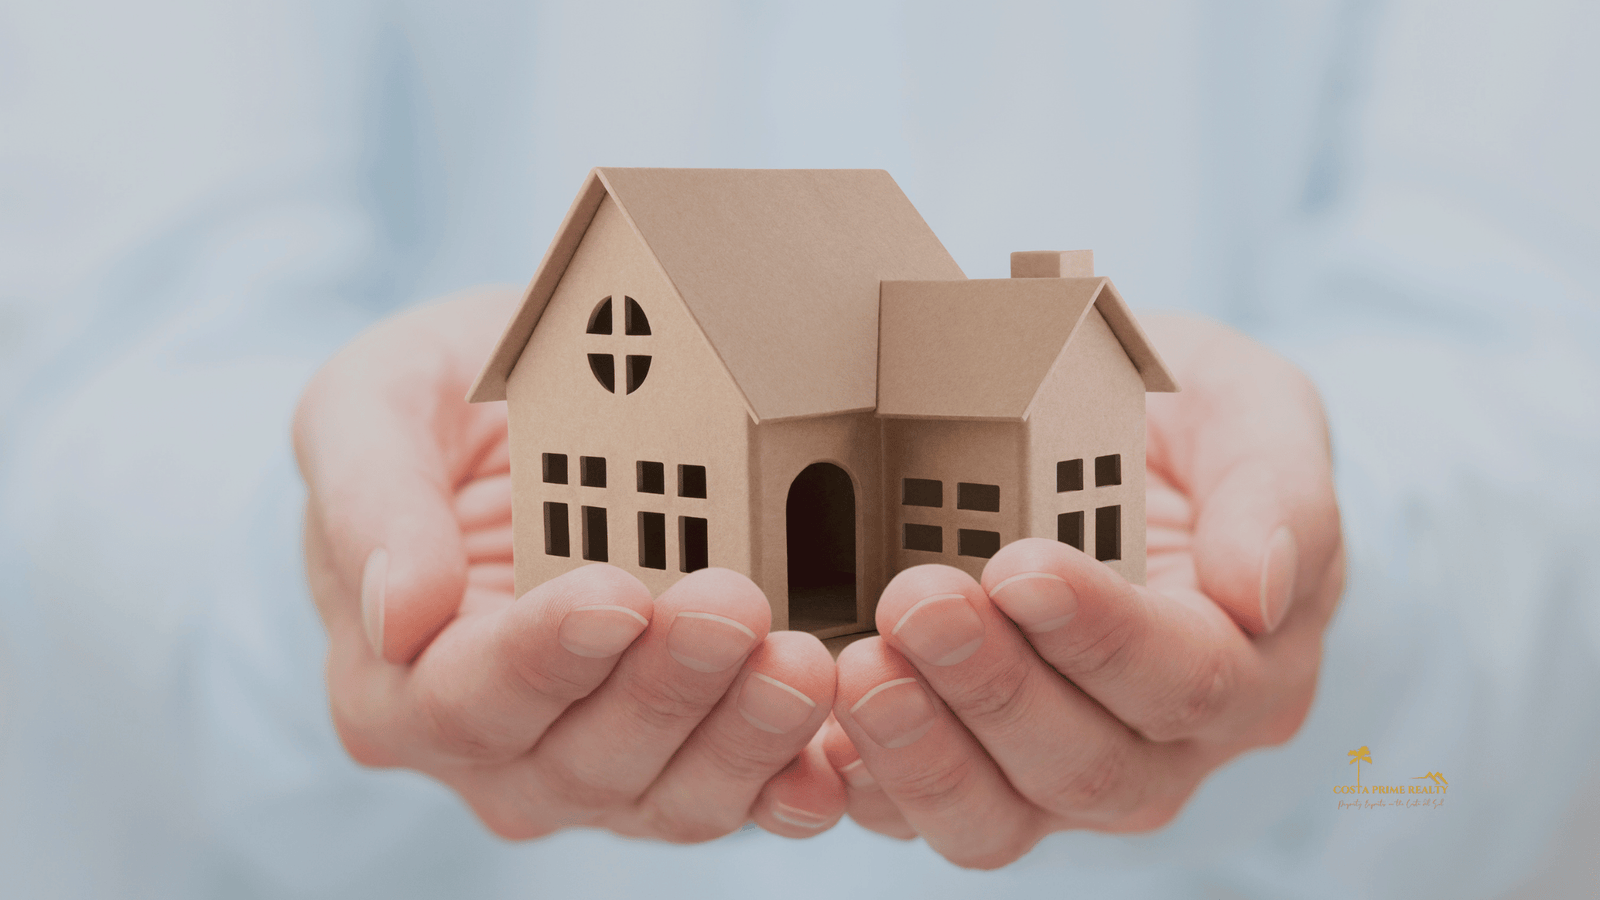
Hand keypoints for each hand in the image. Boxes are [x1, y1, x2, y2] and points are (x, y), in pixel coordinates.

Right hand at [294, 288, 842, 841]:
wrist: (526, 416)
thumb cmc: (435, 408)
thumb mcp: (370, 406)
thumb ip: (371, 502)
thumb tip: (394, 614)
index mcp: (396, 683)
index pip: (465, 698)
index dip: (543, 657)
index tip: (615, 594)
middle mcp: (497, 752)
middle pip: (581, 758)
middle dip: (666, 687)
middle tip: (735, 604)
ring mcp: (598, 768)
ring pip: (670, 794)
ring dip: (744, 737)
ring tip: (804, 661)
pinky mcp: (689, 757)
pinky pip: (742, 798)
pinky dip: (791, 786)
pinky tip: (837, 759)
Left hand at [825, 313, 1344, 866]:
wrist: (1120, 455)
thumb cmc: (1194, 431)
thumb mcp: (1255, 412)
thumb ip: (1278, 491)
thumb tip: (1262, 587)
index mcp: (1248, 668)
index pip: (1185, 677)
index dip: (1101, 632)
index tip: (1022, 565)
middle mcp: (1161, 749)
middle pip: (1084, 763)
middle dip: (993, 687)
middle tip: (917, 602)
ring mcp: (1059, 776)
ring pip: (998, 816)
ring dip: (920, 750)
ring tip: (858, 666)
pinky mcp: (971, 774)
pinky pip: (917, 812)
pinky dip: (865, 782)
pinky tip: (817, 727)